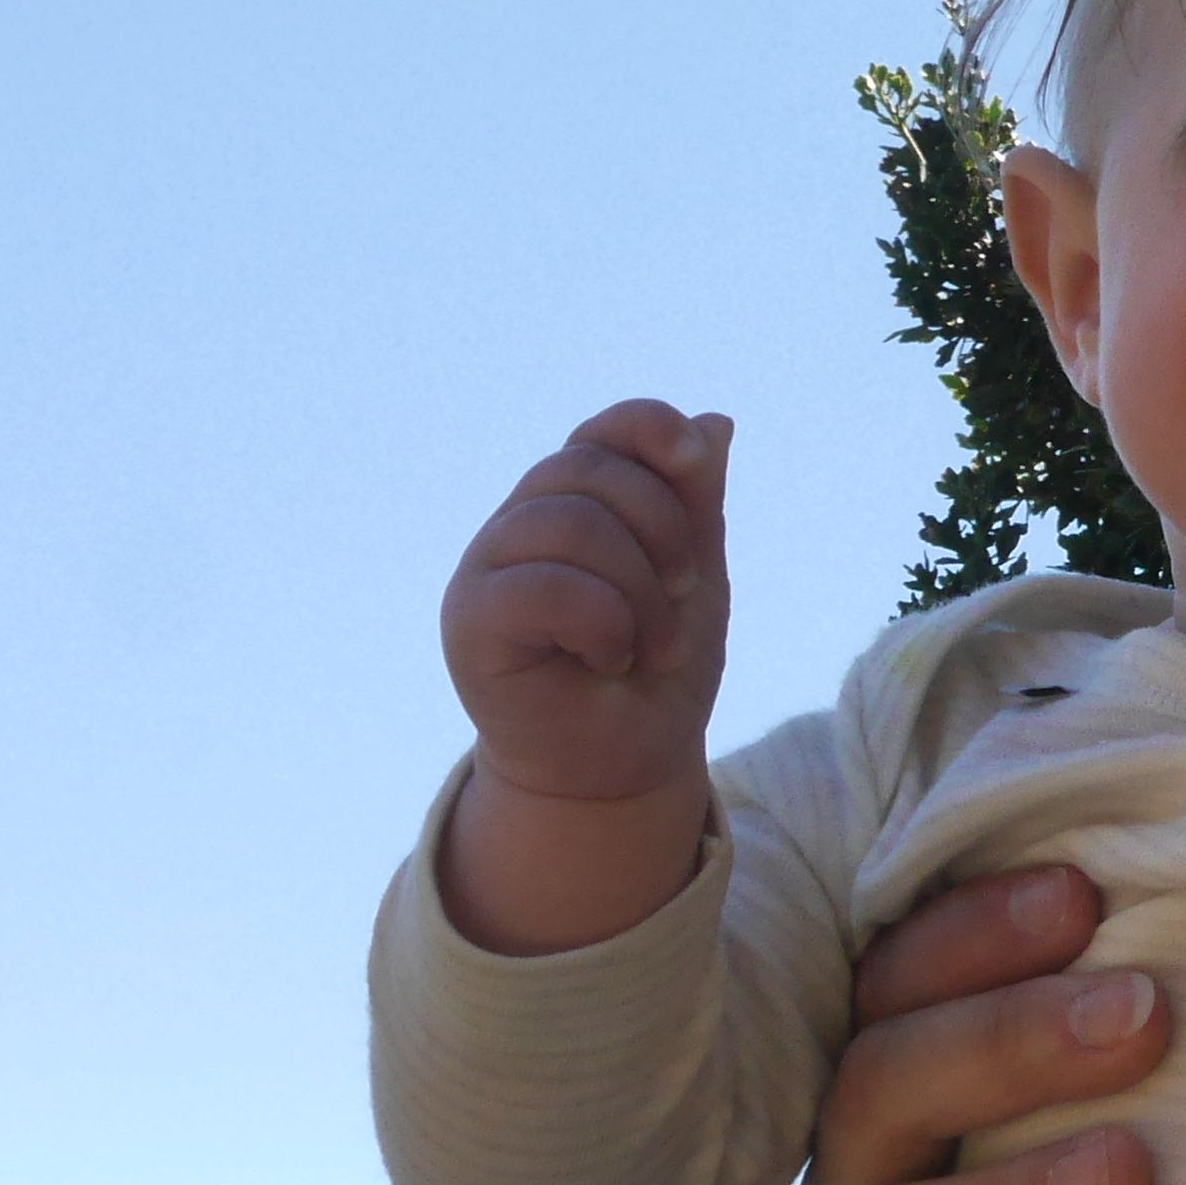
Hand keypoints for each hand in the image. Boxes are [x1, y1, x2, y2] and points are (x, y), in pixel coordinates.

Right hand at [442, 399, 735, 802]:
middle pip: (592, 468)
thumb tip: (716, 421)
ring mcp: (487, 569)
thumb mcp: (693, 575)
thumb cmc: (655, 669)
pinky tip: (610, 659)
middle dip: (664, 529)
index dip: (649, 428)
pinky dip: (602, 622)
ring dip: (639, 590)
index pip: (603, 430)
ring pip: (571, 523)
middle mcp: (521, 524)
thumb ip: (696, 502)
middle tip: (681, 594)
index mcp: (573, 502)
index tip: (696, 461)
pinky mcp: (469, 622)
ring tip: (652, 645)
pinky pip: (542, 585)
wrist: (625, 763)